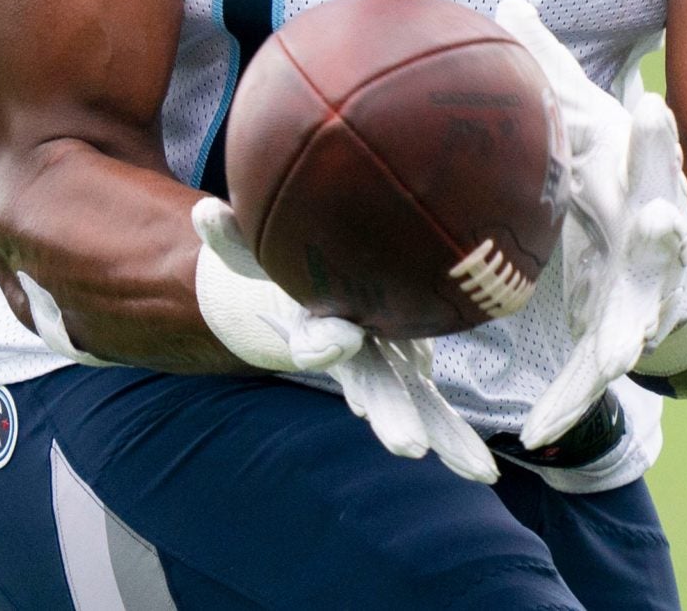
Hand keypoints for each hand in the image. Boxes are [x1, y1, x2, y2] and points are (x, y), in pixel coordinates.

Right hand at [192, 197, 496, 482]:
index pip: (317, 335)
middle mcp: (350, 356)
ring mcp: (379, 369)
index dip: (324, 341)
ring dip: (442, 437)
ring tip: (476, 471)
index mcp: (314, 326)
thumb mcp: (251, 255)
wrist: (299, 301)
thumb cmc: (279, 272)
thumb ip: (229, 239)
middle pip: (371, 386)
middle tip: (407, 446)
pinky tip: (484, 471)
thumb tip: (202, 214)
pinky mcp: (404, 372)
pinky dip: (455, 437)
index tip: (336, 346)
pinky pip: (433, 404)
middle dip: (390, 414)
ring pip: (413, 405)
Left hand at [494, 0, 686, 448]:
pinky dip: (570, 404)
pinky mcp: (635, 355)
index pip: (664, 156)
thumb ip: (556, 75)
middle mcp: (673, 253)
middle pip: (669, 246)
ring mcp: (667, 307)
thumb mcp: (597, 133)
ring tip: (611, 355)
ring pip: (642, 327)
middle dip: (663, 240)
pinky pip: (596, 382)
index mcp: (660, 192)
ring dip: (619, 344)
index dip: (659, 136)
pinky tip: (537, 431)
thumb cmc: (638, 191)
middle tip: (655, 225)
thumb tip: (508, 5)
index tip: (652, 105)